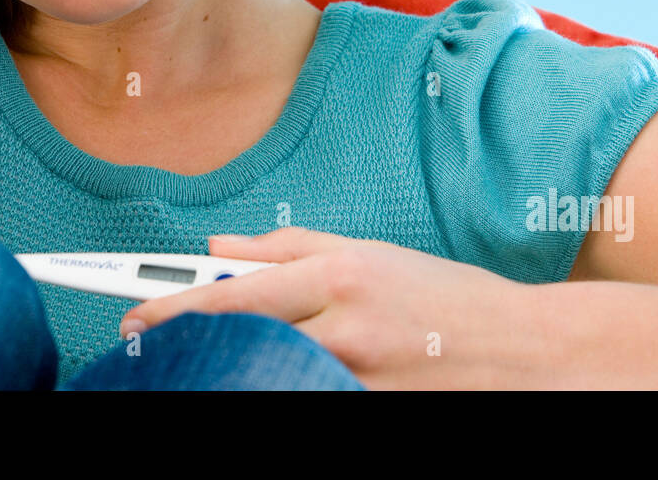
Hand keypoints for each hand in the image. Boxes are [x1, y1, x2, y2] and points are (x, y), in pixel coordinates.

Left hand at [118, 227, 557, 388]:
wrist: (525, 352)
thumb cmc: (447, 297)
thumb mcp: (370, 253)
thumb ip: (290, 246)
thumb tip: (220, 247)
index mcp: (341, 275)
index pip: (234, 292)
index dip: (173, 302)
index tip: (131, 309)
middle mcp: (343, 327)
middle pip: (235, 339)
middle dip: (178, 340)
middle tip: (143, 343)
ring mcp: (359, 378)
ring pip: (263, 377)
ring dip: (222, 369)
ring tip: (200, 361)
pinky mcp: (374, 411)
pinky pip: (307, 400)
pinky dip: (273, 387)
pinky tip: (263, 379)